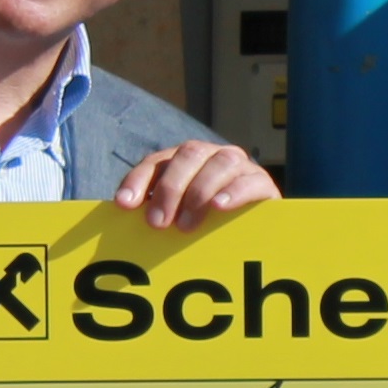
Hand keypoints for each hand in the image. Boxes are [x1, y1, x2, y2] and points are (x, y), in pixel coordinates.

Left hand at [114, 139, 278, 230]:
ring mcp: (240, 165)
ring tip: (186, 225)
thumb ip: (159, 213)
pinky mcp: (262, 183)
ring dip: (199, 192)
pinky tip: (218, 207)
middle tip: (158, 223)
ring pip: (220, 163)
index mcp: (184, 161)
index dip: (138, 180)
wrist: (258, 232)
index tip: (124, 205)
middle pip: (189, 155)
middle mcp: (211, 155)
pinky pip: (249, 181)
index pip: (156, 162)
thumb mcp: (178, 217)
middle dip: (170, 188)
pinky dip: (233, 193)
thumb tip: (128, 220)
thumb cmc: (208, 226)